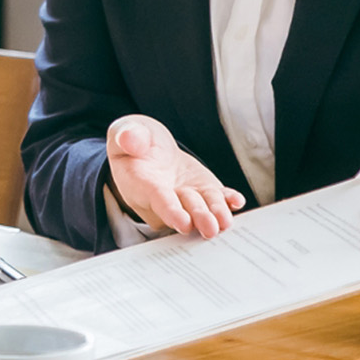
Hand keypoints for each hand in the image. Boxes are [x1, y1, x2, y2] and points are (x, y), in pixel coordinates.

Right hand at [106, 114, 246, 239]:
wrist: (149, 149)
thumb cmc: (134, 141)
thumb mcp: (124, 132)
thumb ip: (126, 135)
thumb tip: (129, 140)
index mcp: (141, 184)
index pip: (157, 199)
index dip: (170, 211)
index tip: (183, 222)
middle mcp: (165, 196)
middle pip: (184, 208)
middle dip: (197, 217)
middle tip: (210, 227)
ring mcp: (186, 196)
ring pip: (202, 206)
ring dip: (215, 213)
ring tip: (225, 221)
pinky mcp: (204, 191)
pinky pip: (216, 198)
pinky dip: (227, 200)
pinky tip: (235, 201)